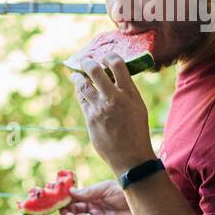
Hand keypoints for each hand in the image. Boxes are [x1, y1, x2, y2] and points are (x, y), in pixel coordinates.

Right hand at [59, 178, 138, 214]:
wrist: (141, 202)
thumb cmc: (124, 191)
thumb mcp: (104, 188)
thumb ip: (88, 192)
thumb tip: (70, 192)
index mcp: (93, 196)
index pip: (76, 198)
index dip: (66, 199)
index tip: (58, 198)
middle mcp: (94, 207)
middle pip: (75, 210)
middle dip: (67, 209)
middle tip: (61, 209)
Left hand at [70, 53, 155, 175]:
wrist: (131, 157)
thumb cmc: (137, 132)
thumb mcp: (138, 107)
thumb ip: (127, 91)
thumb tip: (114, 77)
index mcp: (129, 93)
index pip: (117, 64)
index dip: (109, 56)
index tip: (106, 57)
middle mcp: (114, 98)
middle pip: (95, 71)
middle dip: (87, 62)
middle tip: (85, 61)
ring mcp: (100, 108)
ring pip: (83, 85)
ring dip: (78, 78)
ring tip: (76, 75)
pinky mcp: (90, 119)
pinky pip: (82, 100)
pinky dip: (80, 92)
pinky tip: (80, 90)